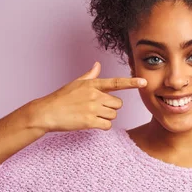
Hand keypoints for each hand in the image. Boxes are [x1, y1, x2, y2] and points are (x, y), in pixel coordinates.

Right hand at [29, 62, 146, 132]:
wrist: (47, 112)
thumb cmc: (61, 98)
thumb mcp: (75, 83)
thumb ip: (90, 75)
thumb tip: (97, 64)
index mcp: (92, 84)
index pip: (116, 82)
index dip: (131, 83)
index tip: (144, 82)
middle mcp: (95, 95)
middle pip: (118, 104)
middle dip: (111, 108)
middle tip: (97, 109)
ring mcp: (92, 108)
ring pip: (113, 115)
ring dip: (106, 117)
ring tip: (91, 115)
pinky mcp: (90, 121)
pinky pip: (107, 125)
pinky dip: (103, 126)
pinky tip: (92, 123)